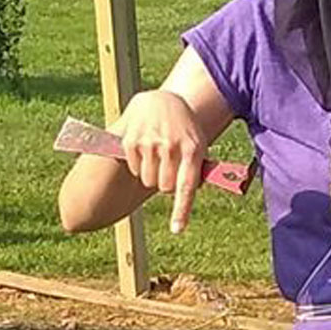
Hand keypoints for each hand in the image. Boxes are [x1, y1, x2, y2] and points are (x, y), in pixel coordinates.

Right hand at [117, 91, 207, 233]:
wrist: (160, 100)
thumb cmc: (184, 128)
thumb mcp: (197, 142)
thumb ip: (198, 168)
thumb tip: (194, 193)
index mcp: (192, 148)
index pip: (186, 186)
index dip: (181, 210)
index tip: (176, 229)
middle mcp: (171, 145)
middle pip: (165, 187)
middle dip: (166, 184)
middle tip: (168, 167)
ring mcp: (150, 143)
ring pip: (149, 181)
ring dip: (152, 175)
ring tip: (157, 154)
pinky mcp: (131, 141)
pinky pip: (136, 169)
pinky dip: (140, 165)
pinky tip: (145, 148)